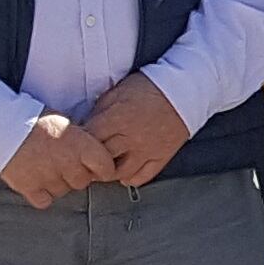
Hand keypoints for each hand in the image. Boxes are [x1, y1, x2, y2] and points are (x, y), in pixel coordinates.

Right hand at [0, 111, 118, 210]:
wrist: (1, 124)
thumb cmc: (35, 120)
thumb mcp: (66, 124)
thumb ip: (82, 143)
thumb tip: (96, 156)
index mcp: (80, 145)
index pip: (106, 168)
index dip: (103, 168)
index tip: (97, 166)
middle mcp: (67, 163)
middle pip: (83, 181)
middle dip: (77, 174)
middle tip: (64, 162)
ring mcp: (48, 177)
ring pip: (64, 191)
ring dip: (59, 183)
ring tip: (46, 167)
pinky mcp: (29, 187)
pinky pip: (45, 200)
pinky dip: (42, 194)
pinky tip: (37, 179)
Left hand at [81, 74, 192, 188]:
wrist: (186, 90)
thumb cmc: (151, 87)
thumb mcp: (119, 90)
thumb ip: (101, 109)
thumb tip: (86, 125)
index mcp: (118, 118)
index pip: (89, 139)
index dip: (80, 142)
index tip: (77, 142)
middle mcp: (131, 138)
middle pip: (101, 159)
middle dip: (90, 159)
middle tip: (86, 157)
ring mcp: (147, 150)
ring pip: (119, 173)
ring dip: (108, 172)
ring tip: (104, 166)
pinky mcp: (161, 157)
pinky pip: (141, 177)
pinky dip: (129, 178)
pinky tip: (124, 171)